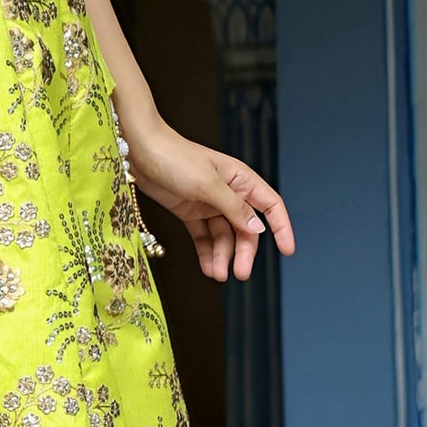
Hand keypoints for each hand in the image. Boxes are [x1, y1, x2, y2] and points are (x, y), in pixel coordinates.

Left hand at [123, 118, 294, 282]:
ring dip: (223, 256)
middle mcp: (228, 193)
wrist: (140, 151)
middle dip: (244, 251)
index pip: (270, 206)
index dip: (281, 228)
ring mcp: (209, 203)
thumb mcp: (208, 184)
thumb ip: (234, 208)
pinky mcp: (190, 211)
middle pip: (245, 228)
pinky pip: (204, 236)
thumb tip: (258, 229)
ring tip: (217, 275)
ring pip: (224, 235)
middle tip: (241, 273)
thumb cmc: (176, 158)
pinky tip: (208, 267)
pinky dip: (206, 252)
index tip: (287, 251)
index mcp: (240, 180)